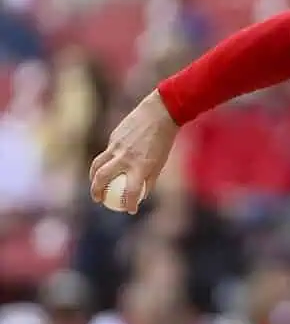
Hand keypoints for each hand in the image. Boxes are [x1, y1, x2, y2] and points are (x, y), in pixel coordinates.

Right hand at [89, 90, 178, 212]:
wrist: (160, 113)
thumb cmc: (163, 140)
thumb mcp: (160, 162)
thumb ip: (150, 179)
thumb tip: (141, 195)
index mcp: (141, 166)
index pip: (132, 191)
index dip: (130, 204)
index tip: (130, 210)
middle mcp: (126, 158)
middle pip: (102, 178)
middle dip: (96, 192)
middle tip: (98, 200)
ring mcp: (116, 147)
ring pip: (96, 165)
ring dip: (92, 178)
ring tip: (94, 185)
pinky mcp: (113, 138)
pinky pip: (105, 154)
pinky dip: (103, 163)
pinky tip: (106, 166)